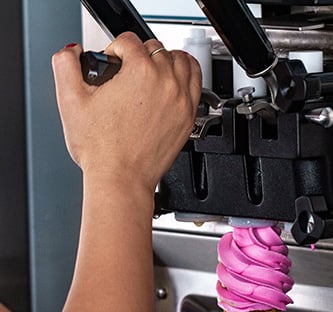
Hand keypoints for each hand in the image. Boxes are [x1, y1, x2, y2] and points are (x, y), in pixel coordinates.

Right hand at [51, 32, 200, 191]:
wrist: (122, 178)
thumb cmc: (102, 150)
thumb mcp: (70, 101)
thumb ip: (65, 65)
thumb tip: (73, 53)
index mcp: (140, 72)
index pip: (129, 41)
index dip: (114, 49)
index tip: (111, 62)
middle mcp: (166, 83)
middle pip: (156, 49)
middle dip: (139, 56)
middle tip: (127, 71)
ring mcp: (181, 101)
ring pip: (181, 61)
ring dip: (166, 60)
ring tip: (153, 69)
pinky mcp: (188, 118)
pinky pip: (196, 84)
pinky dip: (187, 76)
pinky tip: (176, 80)